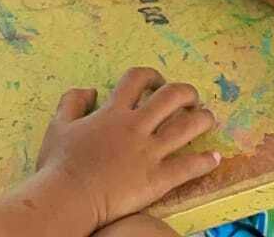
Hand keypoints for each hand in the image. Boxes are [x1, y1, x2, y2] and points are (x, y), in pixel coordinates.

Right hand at [33, 69, 220, 230]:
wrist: (68, 198)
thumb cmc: (60, 165)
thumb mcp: (58, 125)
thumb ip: (72, 102)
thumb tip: (89, 91)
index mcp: (113, 112)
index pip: (137, 80)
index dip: (151, 75)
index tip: (157, 82)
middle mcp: (135, 127)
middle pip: (171, 97)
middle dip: (186, 93)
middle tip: (190, 99)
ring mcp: (149, 153)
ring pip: (187, 127)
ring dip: (203, 119)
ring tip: (208, 119)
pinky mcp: (157, 179)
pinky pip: (189, 166)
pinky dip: (206, 161)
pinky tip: (215, 158)